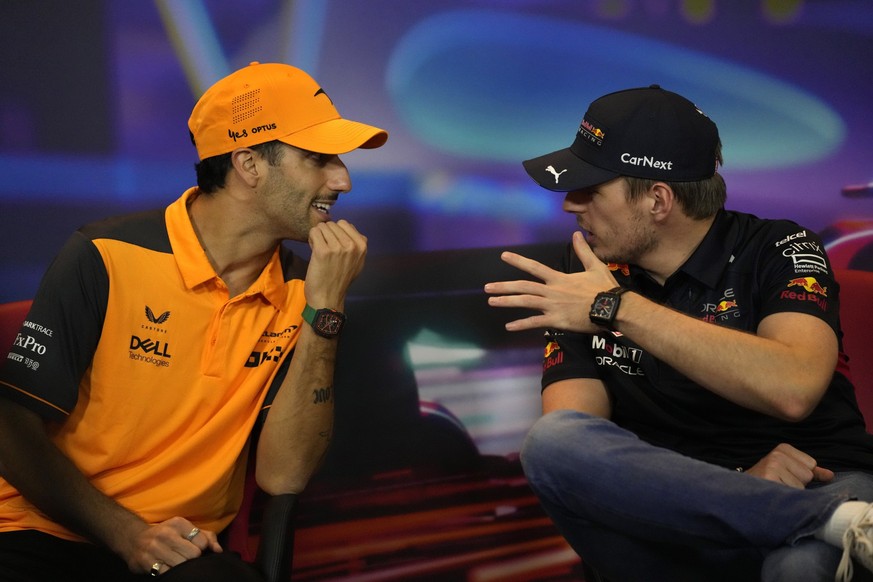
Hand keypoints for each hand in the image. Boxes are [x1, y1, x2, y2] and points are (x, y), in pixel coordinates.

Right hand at [123, 517, 221, 574]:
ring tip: (177, 563)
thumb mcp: (185, 530)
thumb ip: (206, 537)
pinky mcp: (146, 562)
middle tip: (186, 558)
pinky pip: (167, 573)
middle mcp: (166, 534)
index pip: (202, 541)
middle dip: (193, 559)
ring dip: (182, 567)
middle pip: (193, 554)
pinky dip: (170, 573)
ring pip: (181, 565)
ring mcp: (154, 548)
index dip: (202, 548)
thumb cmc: (167, 535)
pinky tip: (167, 567)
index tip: (196, 548)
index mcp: (178, 523)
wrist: (134, 539)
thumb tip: (218, 550)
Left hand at [304, 220, 366, 308]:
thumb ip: (356, 245)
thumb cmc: (340, 280)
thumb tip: (349, 227)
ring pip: (322, 227)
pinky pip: (314, 232)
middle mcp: (352, 245)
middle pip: (332, 224)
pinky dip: (311, 239)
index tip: (334, 244)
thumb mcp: (357, 262)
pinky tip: (313, 250)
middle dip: (326, 233)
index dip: (336, 232)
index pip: (345, 224)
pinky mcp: (323, 251)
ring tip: (319, 250)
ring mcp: (337, 247)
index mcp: (362, 245)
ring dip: (318, 236)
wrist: (328, 297)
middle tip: (325, 248)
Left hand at [485, 232, 617, 331]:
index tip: (503, 256)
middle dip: (504, 286)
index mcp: (559, 279)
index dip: (518, 261)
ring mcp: (552, 306)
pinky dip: (521, 324)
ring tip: (491, 301)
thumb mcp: (595, 266)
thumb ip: (583, 251)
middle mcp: (552, 291)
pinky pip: (535, 322)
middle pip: (523, 287)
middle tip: (487, 287)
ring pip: (525, 302)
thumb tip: (576, 234)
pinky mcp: (556, 320)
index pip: (534, 267)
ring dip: (506, 302)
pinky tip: (508, 326)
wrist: (613, 308)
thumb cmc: (605, 288)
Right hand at [744, 443, 833, 488]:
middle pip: (807, 474)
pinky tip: (773, 494)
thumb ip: (810, 472)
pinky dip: (785, 499)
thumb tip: (830, 475)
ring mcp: (773, 465)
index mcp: (783, 448)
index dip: (800, 476)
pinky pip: (792, 493)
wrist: (742, 493)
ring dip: (790, 492)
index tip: (784, 476)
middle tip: (778, 484)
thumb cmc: (768, 482)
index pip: (811, 464)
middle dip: (797, 484)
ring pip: (800, 486)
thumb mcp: (789, 471)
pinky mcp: (770, 478)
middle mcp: (777, 454)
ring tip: (775, 489)